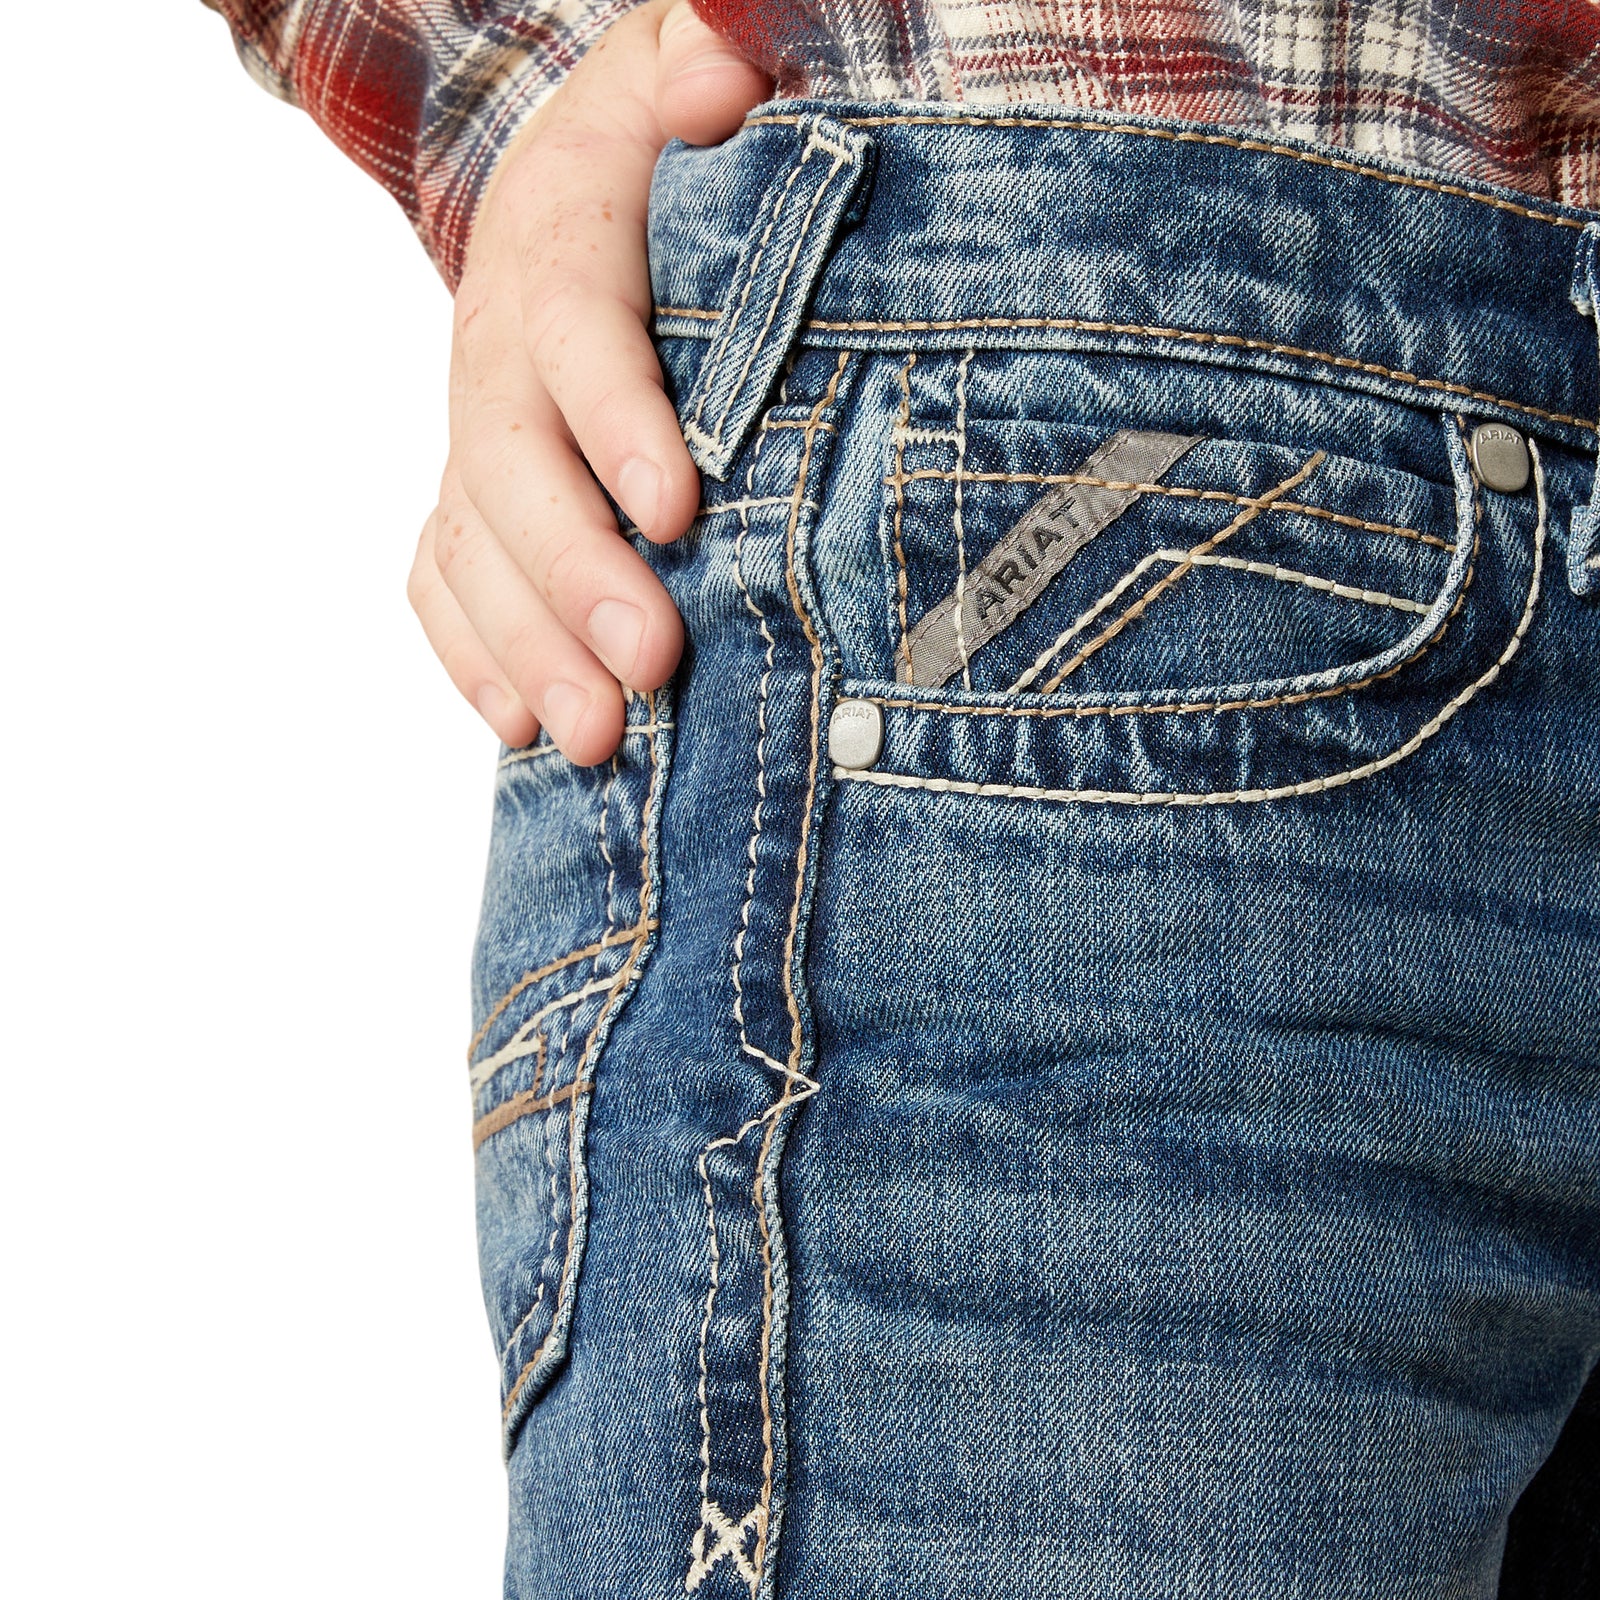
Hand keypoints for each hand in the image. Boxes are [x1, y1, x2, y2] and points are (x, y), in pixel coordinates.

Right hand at [407, 0, 770, 762]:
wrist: (570, 194)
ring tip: (595, 736)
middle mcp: (496, 351)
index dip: (617, 422)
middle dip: (575, 576)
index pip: (577, 334)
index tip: (676, 511)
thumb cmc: (660, 156)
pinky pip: (440, 576)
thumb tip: (723, 86)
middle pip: (511, 469)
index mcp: (558, 249)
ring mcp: (473, 433)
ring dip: (527, 649)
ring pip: (472, 546)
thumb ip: (706, 69)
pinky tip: (517, 726)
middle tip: (647, 666)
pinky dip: (470, 654)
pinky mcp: (468, 493)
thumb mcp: (684, 79)